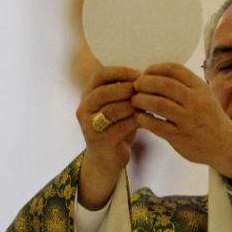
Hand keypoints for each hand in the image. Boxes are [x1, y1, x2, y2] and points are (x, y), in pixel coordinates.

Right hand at [75, 61, 139, 208]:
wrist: (108, 159)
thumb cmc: (117, 127)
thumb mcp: (118, 105)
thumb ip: (124, 90)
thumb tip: (146, 73)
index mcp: (87, 95)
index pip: (100, 75)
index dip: (120, 72)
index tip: (139, 74)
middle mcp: (84, 109)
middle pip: (104, 92)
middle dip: (126, 89)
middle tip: (144, 90)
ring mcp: (88, 125)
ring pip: (112, 109)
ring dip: (133, 106)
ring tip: (148, 104)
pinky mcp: (98, 140)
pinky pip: (120, 127)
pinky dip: (136, 121)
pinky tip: (148, 119)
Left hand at [132, 63, 231, 177]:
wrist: (224, 145)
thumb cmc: (208, 117)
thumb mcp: (204, 95)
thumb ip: (184, 85)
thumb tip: (154, 74)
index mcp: (200, 88)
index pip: (174, 69)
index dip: (155, 68)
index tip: (145, 73)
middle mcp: (196, 102)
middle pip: (164, 85)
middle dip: (145, 83)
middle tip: (135, 86)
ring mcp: (188, 120)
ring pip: (158, 104)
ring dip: (141, 100)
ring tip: (135, 101)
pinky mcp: (180, 136)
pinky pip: (156, 125)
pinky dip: (144, 119)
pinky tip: (139, 117)